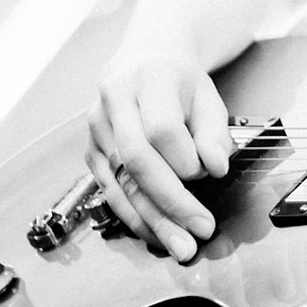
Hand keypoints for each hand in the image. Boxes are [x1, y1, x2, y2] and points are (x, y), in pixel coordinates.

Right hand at [84, 56, 234, 261]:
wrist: (143, 60)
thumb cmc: (179, 81)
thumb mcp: (207, 94)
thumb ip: (214, 131)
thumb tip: (216, 167)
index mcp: (148, 79)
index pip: (162, 129)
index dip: (186, 159)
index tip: (210, 174)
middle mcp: (114, 102)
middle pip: (136, 160)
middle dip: (169, 202)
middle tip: (199, 231)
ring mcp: (96, 128)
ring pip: (120, 182)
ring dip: (151, 220)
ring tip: (180, 245)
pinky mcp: (90, 151)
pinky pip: (110, 190)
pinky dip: (134, 216)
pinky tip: (156, 233)